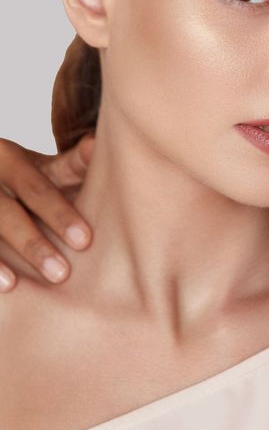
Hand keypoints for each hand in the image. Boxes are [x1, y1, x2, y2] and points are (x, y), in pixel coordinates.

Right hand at [0, 135, 93, 289]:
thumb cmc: (22, 178)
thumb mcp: (42, 166)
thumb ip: (73, 162)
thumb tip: (97, 144)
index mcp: (6, 156)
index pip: (35, 186)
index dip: (58, 213)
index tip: (84, 240)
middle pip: (6, 212)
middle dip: (32, 243)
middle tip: (61, 274)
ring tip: (17, 284)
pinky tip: (0, 284)